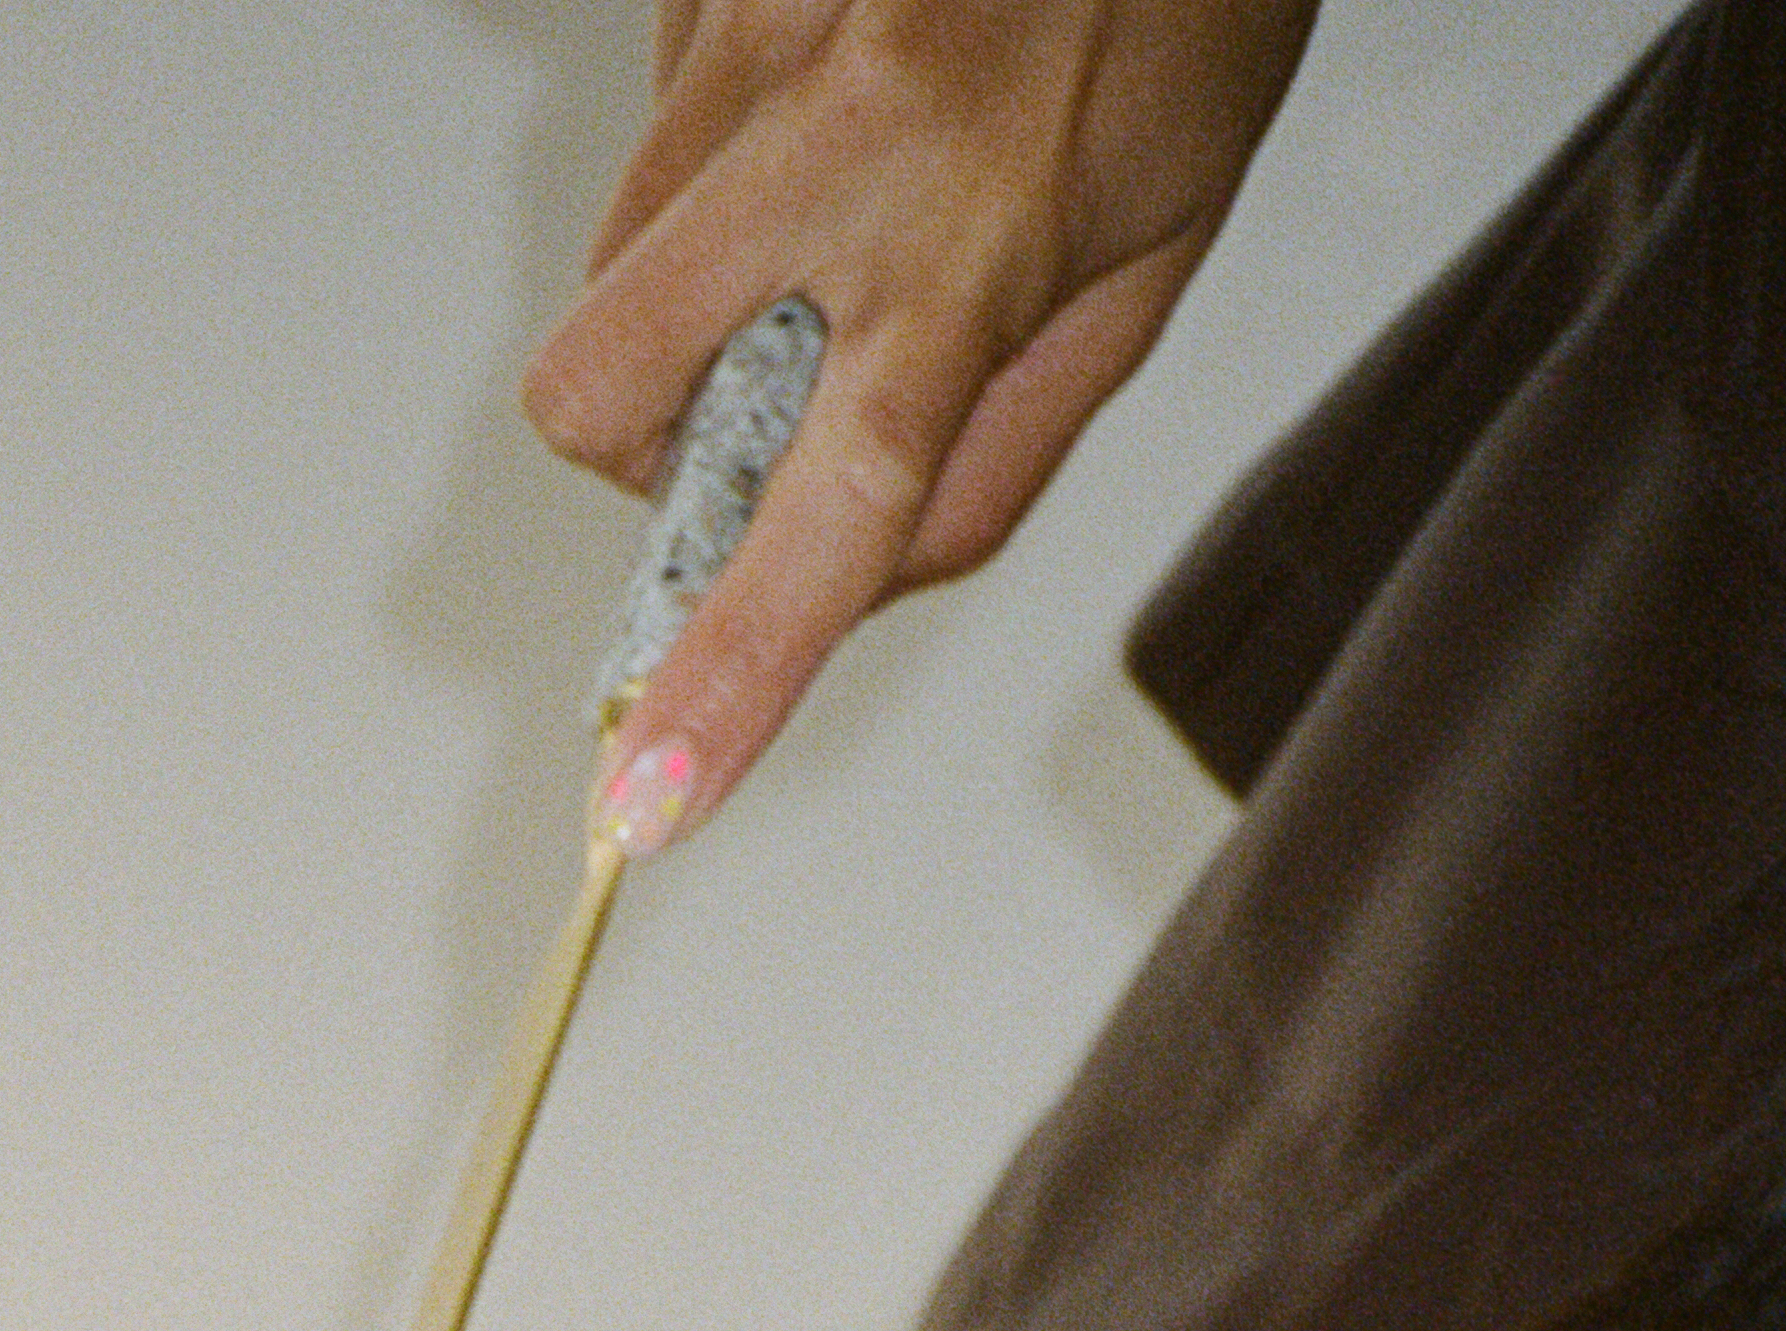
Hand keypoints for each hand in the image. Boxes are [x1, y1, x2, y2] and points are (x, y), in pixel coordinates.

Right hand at [543, 0, 1319, 847]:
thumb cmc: (1184, 0)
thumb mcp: (1156, 245)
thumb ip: (1008, 436)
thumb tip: (857, 580)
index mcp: (976, 238)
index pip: (833, 504)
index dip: (731, 668)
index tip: (649, 796)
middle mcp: (844, 130)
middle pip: (602, 390)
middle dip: (640, 443)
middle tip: (751, 399)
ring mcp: (754, 26)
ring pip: (618, 258)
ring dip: (698, 276)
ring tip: (842, 186)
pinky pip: (656, 117)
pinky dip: (723, 143)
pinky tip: (837, 77)